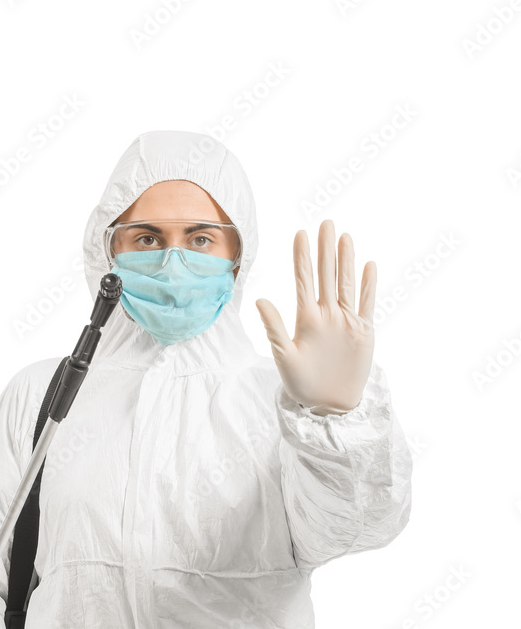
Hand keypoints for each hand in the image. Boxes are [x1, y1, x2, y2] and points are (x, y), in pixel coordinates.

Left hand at [255, 219, 375, 411]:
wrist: (328, 405)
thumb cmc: (301, 384)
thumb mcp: (284, 357)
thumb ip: (274, 328)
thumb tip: (260, 299)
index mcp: (306, 319)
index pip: (303, 281)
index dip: (302, 257)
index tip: (300, 233)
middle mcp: (326, 315)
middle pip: (326, 275)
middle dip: (325, 250)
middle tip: (325, 223)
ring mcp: (345, 321)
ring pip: (345, 284)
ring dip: (346, 261)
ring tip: (345, 236)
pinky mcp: (362, 331)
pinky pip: (366, 303)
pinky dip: (368, 285)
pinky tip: (368, 265)